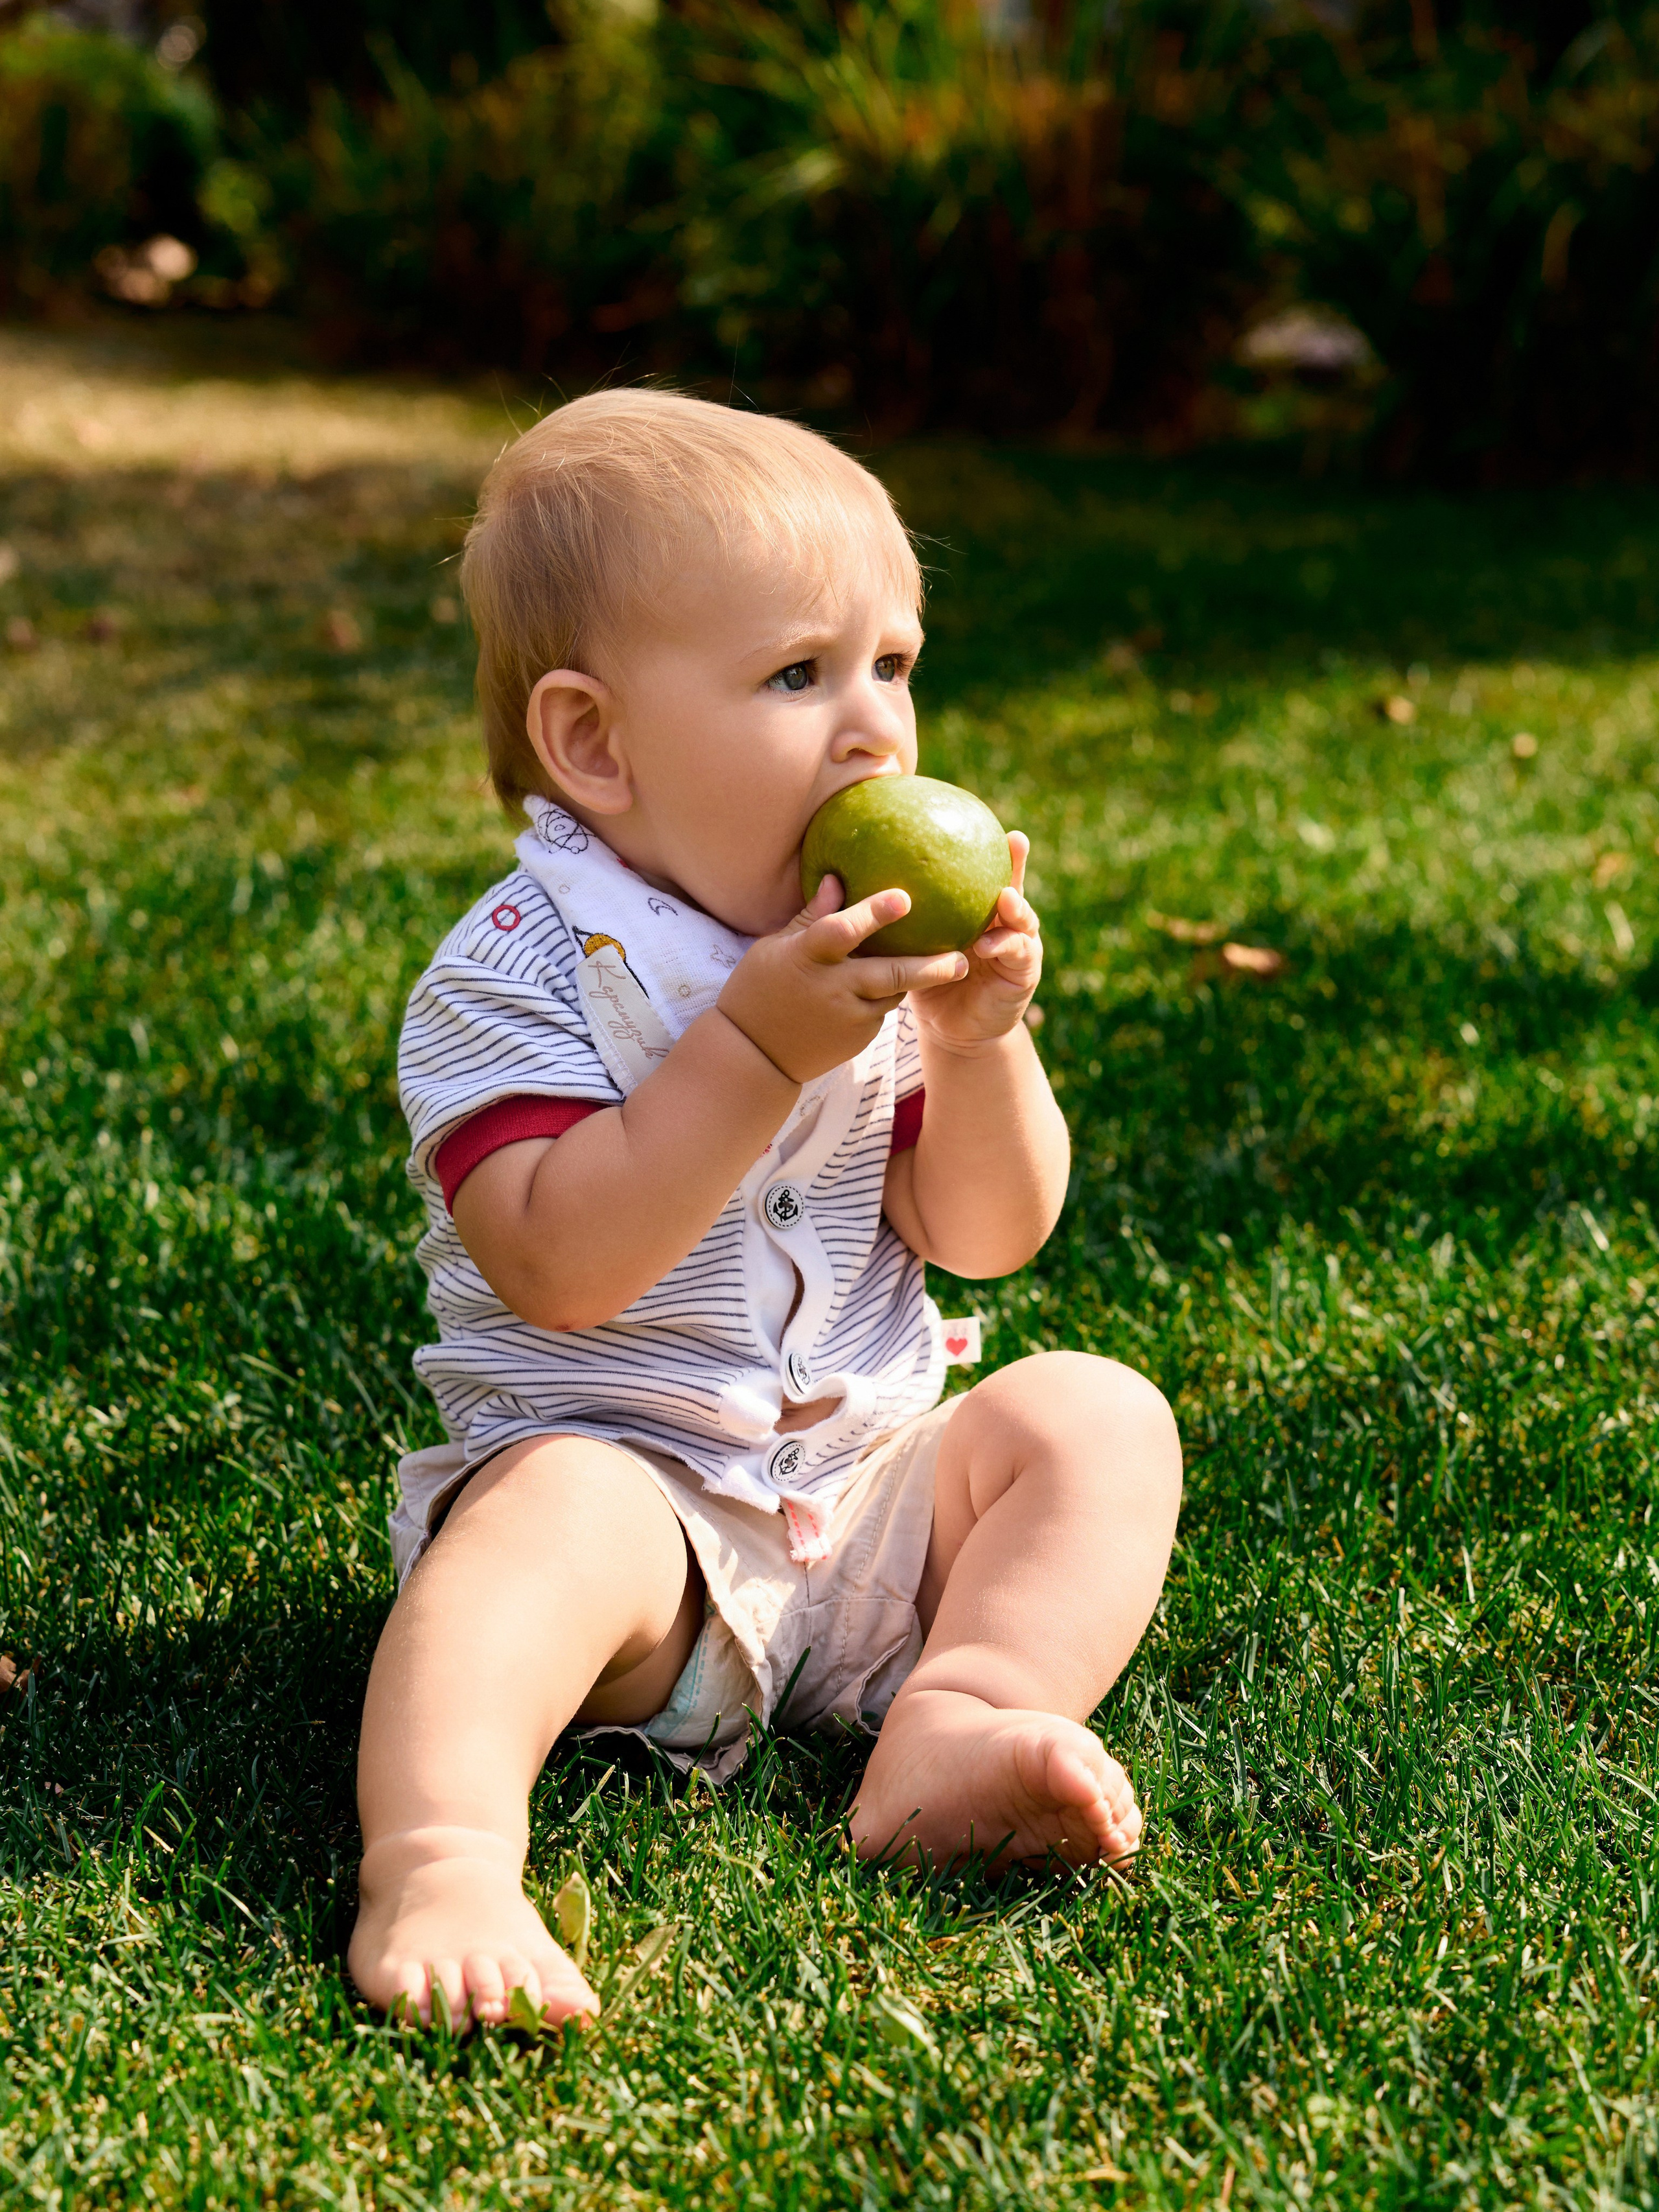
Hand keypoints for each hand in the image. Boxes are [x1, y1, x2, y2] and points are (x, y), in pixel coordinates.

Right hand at [718, 878, 969, 1084]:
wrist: (755, 1056)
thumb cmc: (759, 990)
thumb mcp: (775, 948)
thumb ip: (812, 916)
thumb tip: (837, 878)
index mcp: (805, 958)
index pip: (841, 932)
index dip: (873, 915)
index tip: (904, 897)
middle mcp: (831, 989)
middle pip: (890, 974)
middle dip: (930, 967)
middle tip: (963, 958)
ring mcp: (847, 1017)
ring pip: (894, 992)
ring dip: (915, 977)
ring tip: (947, 963)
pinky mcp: (858, 1039)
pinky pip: (883, 1010)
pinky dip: (889, 994)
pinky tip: (897, 981)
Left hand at [907, 832, 1041, 1051]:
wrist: (954, 1030)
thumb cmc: (927, 983)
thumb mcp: (909, 947)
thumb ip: (893, 918)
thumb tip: (834, 880)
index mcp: (978, 912)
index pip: (982, 875)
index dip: (985, 849)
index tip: (983, 820)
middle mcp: (1003, 924)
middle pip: (1013, 887)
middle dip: (1017, 864)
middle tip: (1015, 839)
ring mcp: (1019, 947)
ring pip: (1023, 920)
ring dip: (1016, 907)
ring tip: (1003, 898)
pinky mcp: (1023, 974)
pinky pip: (1017, 955)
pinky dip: (1003, 947)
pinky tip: (986, 945)